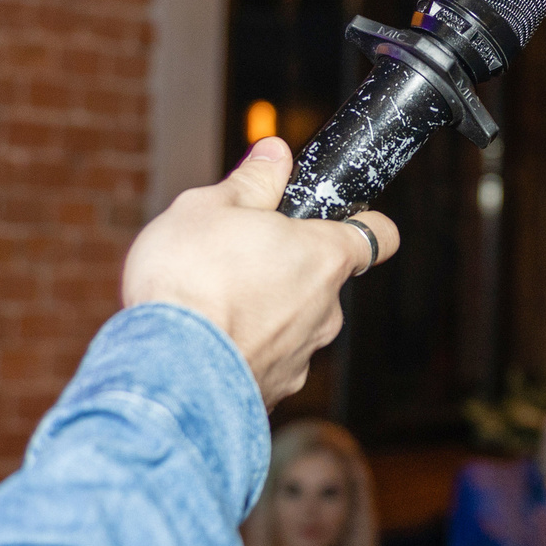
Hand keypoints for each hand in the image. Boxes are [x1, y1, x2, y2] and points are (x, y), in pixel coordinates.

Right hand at [122, 139, 397, 403]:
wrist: (166, 372)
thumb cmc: (189, 282)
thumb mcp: (211, 208)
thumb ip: (252, 181)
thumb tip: (275, 154)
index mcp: (324, 255)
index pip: (379, 235)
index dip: (363, 221)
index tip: (341, 216)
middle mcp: (326, 310)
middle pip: (323, 279)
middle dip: (288, 267)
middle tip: (237, 257)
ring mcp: (302, 356)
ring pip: (293, 322)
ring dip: (263, 310)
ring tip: (210, 302)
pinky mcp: (273, 392)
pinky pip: (266, 359)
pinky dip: (243, 349)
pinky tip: (204, 342)